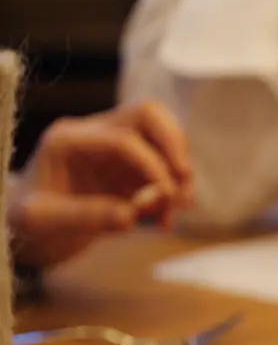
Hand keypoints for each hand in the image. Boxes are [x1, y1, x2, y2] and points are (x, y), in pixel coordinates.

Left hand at [12, 101, 193, 267]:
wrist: (26, 230)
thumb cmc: (25, 222)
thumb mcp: (42, 221)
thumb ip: (84, 215)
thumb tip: (130, 216)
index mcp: (68, 140)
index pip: (123, 139)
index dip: (151, 165)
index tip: (163, 197)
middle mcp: (93, 135)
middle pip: (148, 115)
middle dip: (174, 145)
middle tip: (184, 178)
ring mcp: (113, 150)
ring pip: (163, 136)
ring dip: (179, 171)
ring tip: (176, 208)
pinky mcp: (128, 169)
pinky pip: (164, 167)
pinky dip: (174, 189)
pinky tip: (166, 217)